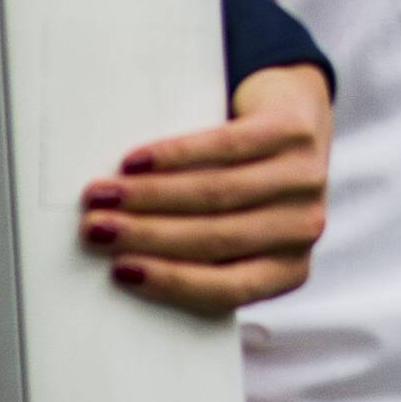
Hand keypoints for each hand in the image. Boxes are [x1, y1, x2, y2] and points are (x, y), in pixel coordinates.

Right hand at [79, 62, 331, 314]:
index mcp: (288, 269)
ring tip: (103, 195)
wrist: (297, 113)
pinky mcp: (295, 132)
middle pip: (215, 237)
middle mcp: (303, 228)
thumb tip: (121, 269)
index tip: (119, 271)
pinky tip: (136, 161)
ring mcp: (306, 179)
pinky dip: (174, 155)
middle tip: (94, 229)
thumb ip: (197, 258)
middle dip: (145, 235)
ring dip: (148, 196)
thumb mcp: (234, 233)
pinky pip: (225, 147)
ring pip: (215, 193)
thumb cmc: (252, 189)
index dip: (170, 281)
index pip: (227, 288)